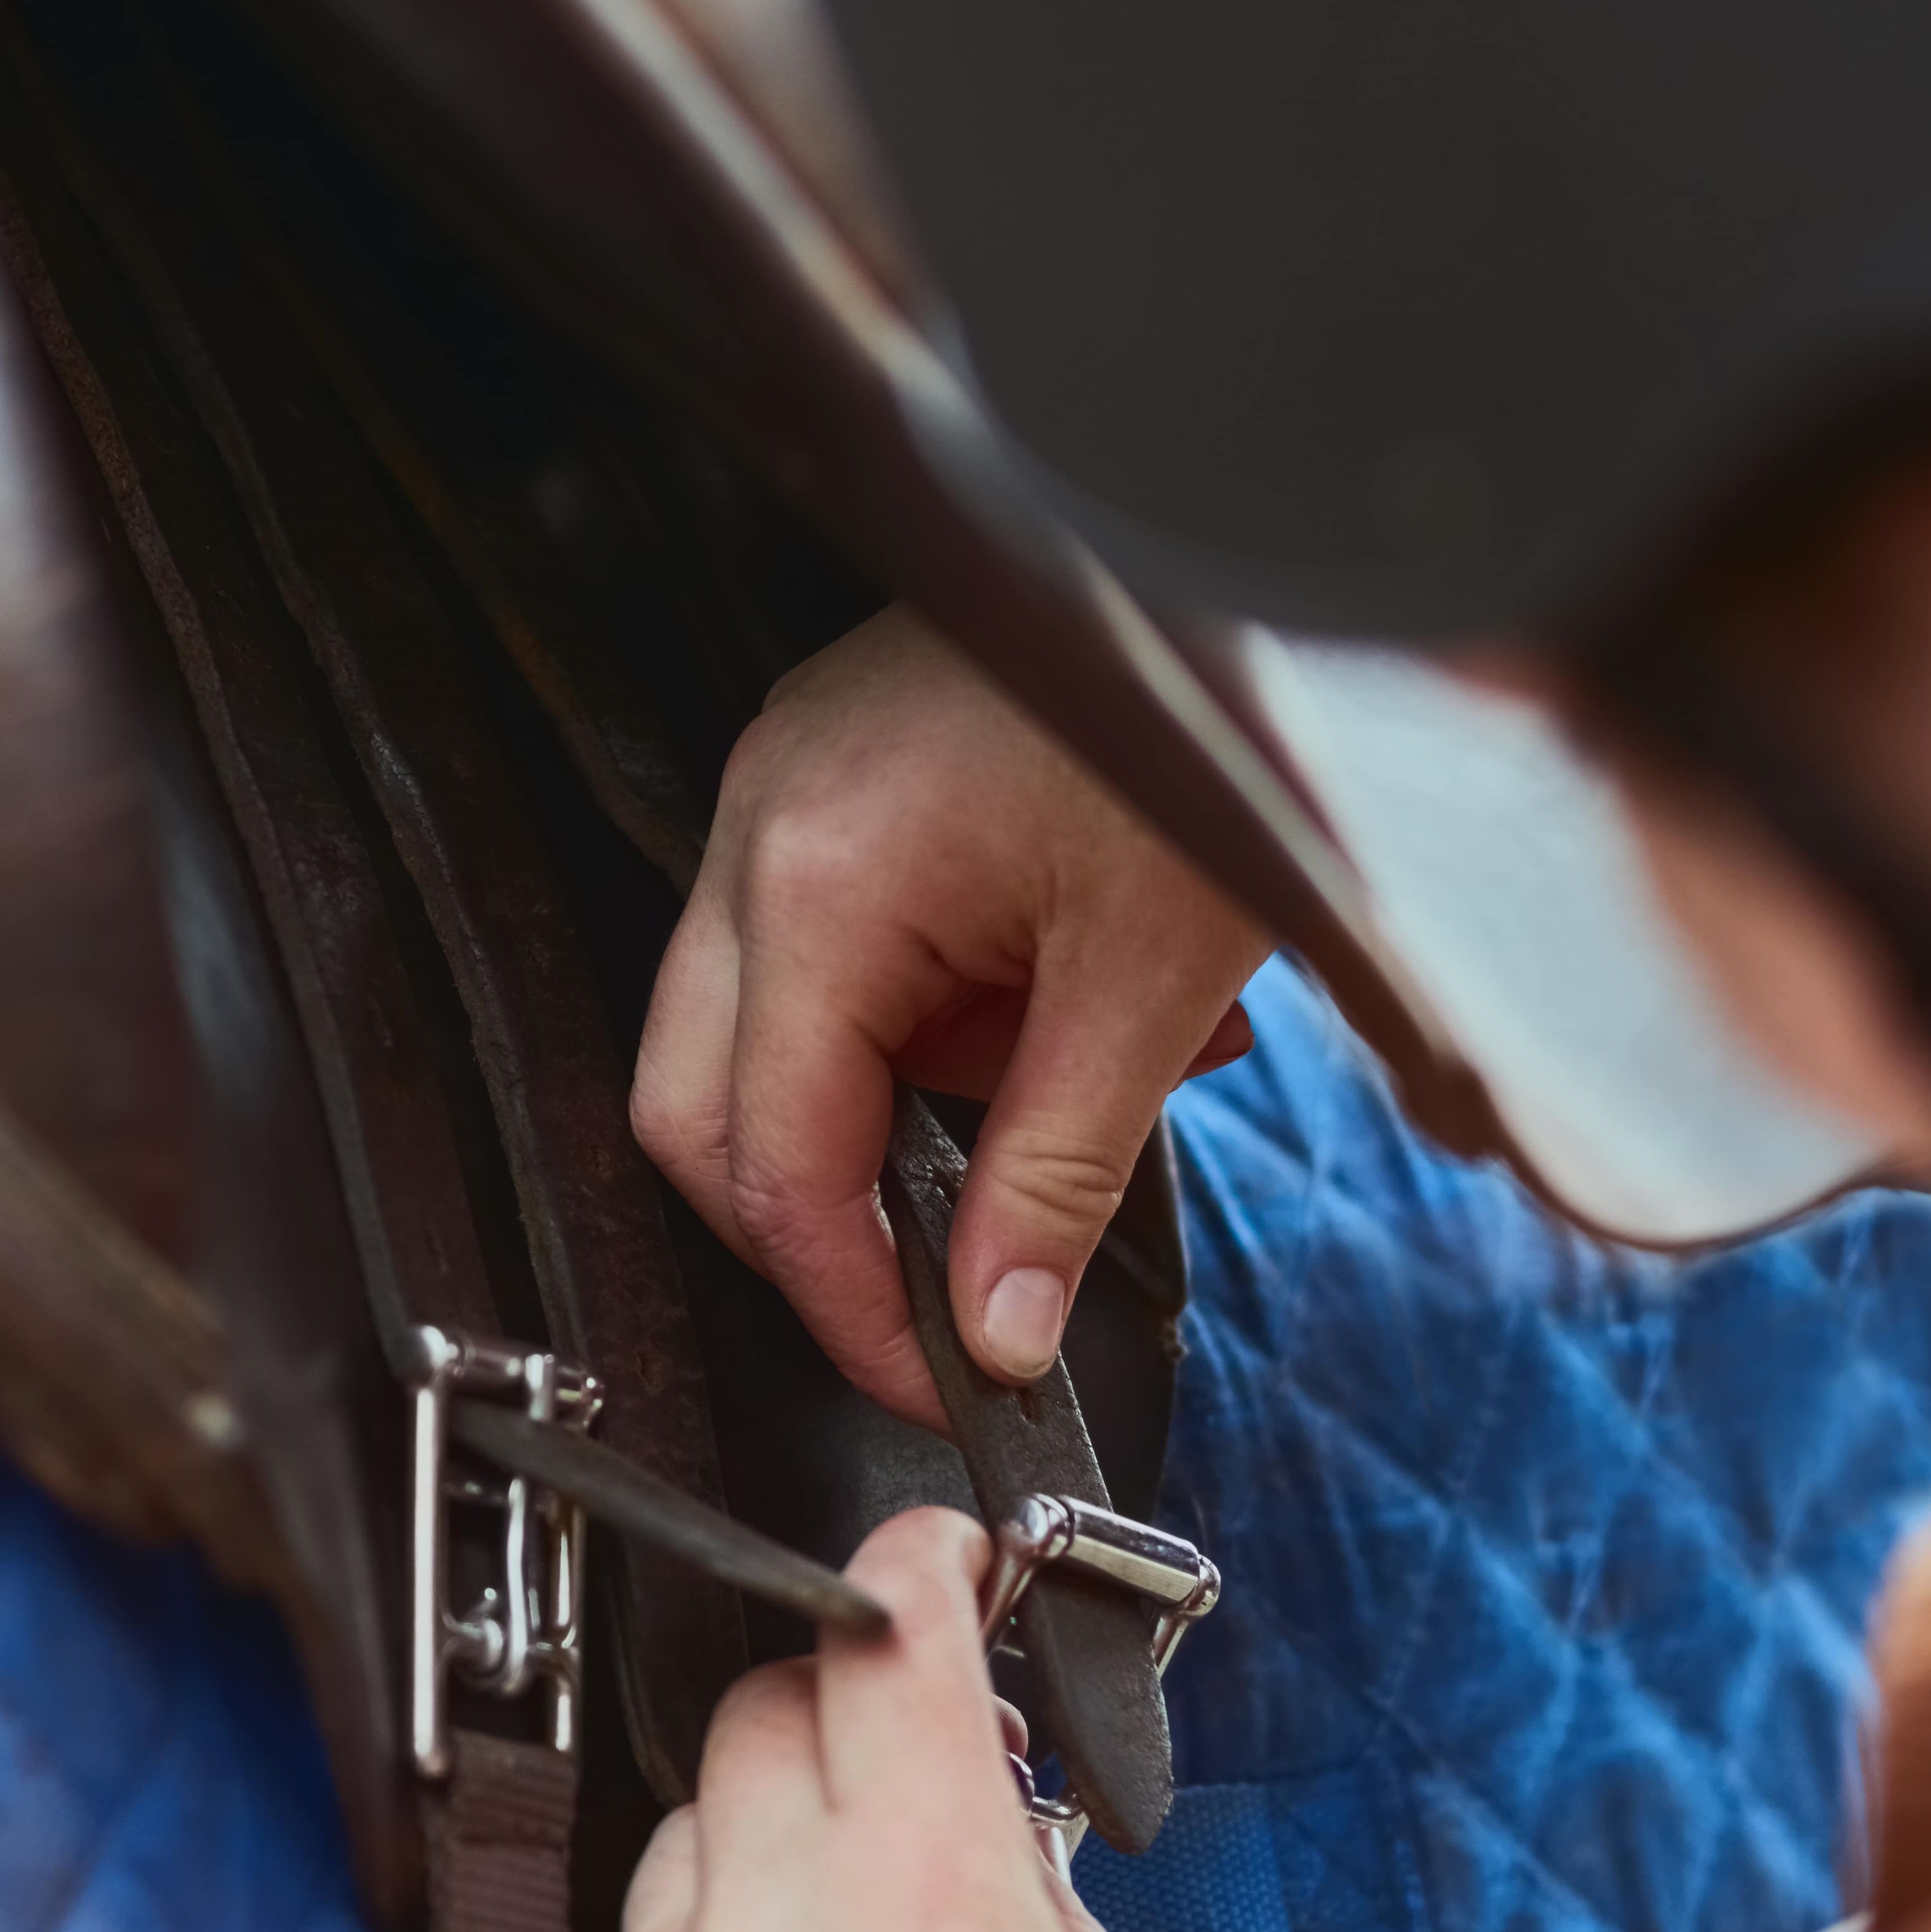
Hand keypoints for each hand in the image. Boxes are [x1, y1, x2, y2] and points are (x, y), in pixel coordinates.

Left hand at [594, 1509, 1241, 1931]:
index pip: (893, 1633)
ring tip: (852, 1904)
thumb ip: (1047, 1906)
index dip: (923, 1562)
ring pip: (686, 1827)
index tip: (943, 1556)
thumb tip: (997, 1830)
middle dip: (844, 1696)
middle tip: (913, 1751)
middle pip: (767, 1706)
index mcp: (929, 1891)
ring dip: (764, 1822)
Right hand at [633, 605, 1271, 1425]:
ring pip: (760, 1037)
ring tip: (1060, 1071)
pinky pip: (820, 953)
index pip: (775, 1164)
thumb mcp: (1146, 978)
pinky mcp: (829, 781)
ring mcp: (781, 795)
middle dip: (822, 1227)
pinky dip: (920, 1021)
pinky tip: (1042, 998)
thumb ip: (1056, 1171)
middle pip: (707, 1111)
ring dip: (895, 1108)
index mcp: (818, 883)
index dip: (846, 1305)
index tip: (931, 1381)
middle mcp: (760, 831)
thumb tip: (996, 1327)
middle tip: (947, 1295)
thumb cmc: (1204, 710)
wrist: (1223, 550)